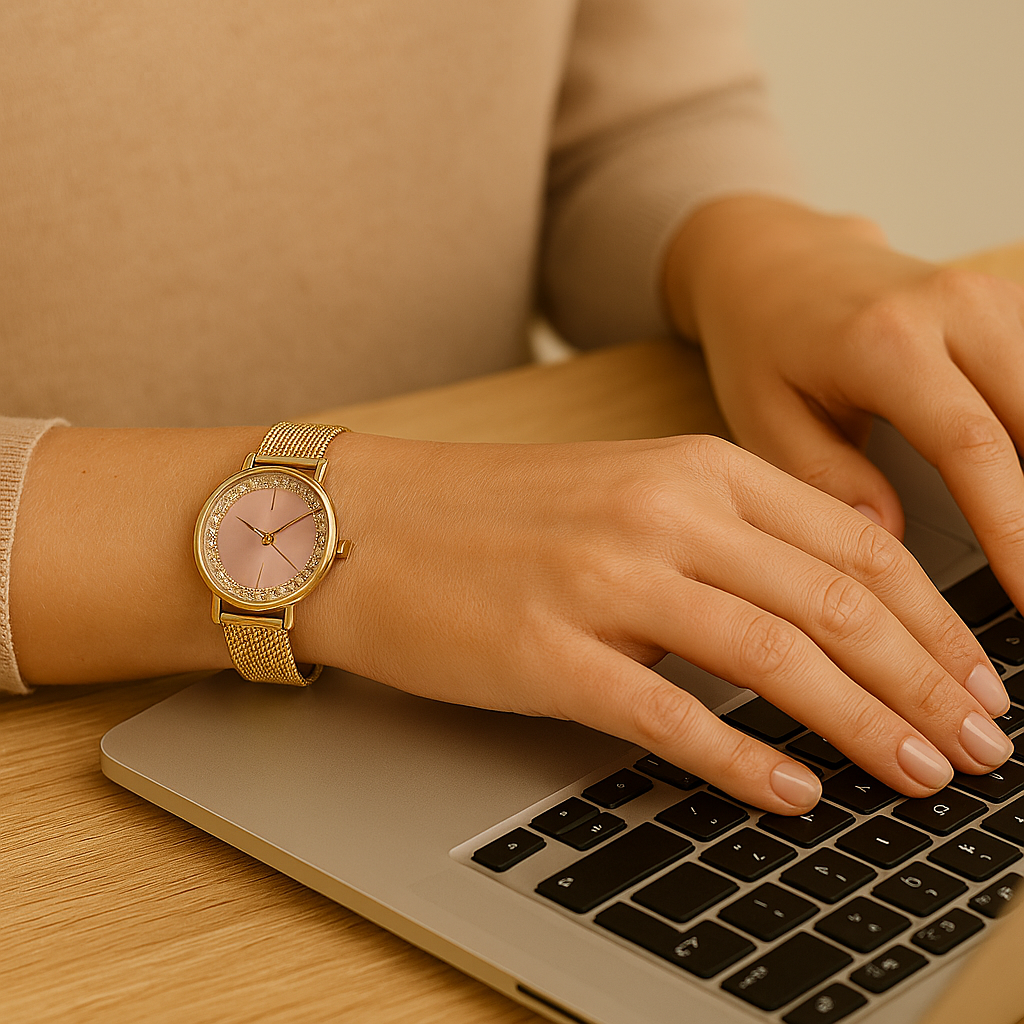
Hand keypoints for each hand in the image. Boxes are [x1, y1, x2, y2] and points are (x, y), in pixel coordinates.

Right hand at [300, 431, 1011, 814]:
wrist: (365, 521)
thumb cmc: (494, 512)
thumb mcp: (627, 491)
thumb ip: (725, 537)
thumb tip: (825, 619)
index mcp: (694, 467)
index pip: (856, 544)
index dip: (938, 621)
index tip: (981, 680)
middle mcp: (662, 512)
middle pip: (837, 603)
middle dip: (928, 684)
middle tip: (983, 747)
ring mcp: (605, 579)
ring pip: (775, 658)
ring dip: (865, 726)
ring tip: (922, 775)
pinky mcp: (549, 651)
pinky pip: (673, 715)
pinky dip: (746, 762)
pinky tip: (795, 794)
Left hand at [664, 196, 1023, 610]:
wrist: (775, 263)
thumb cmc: (761, 341)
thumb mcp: (765, 415)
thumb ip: (826, 479)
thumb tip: (889, 544)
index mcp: (886, 342)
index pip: (975, 448)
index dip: (1016, 533)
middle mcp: (954, 307)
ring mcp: (992, 296)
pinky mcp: (1009, 301)